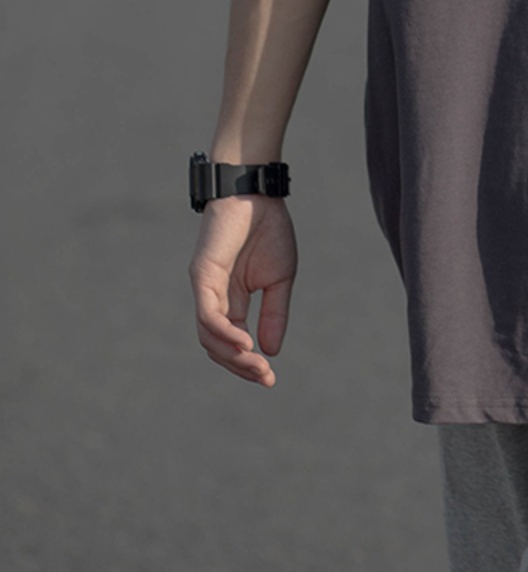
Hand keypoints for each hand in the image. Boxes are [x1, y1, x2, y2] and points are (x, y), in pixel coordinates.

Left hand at [189, 195, 296, 386]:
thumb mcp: (280, 278)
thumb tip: (270, 351)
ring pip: (208, 336)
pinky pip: (207, 314)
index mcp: (233, 299)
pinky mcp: (202, 276)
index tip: (270, 379)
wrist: (257, 193)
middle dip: (240, 366)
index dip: (249, 364)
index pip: (233, 342)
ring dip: (231, 356)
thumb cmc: (268, 228)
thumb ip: (274, 313)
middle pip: (217, 347)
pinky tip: (243, 343)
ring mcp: (206, 288)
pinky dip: (223, 333)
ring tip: (255, 365)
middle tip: (264, 377)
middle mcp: (215, 298)